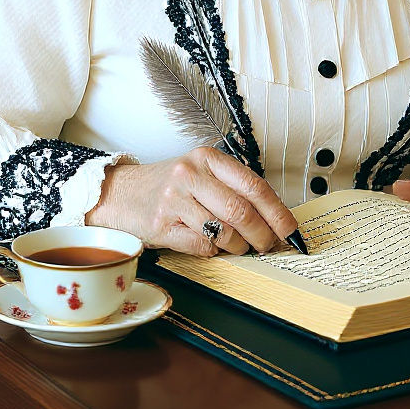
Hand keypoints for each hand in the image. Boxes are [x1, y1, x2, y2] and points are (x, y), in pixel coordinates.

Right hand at [85, 147, 298, 257]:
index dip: (277, 211)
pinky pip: (201, 245)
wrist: (119, 193)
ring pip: (223, 231)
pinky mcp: (161, 225)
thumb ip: (232, 188)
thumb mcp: (200, 173)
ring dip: (239, 246)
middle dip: (263, 234)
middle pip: (241, 210)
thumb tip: (273, 218)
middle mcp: (191, 174)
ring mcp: (174, 199)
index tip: (290, 229)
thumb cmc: (169, 186)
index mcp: (208, 158)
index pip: (253, 185)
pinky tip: (213, 245)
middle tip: (269, 246)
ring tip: (239, 246)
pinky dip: (214, 251)